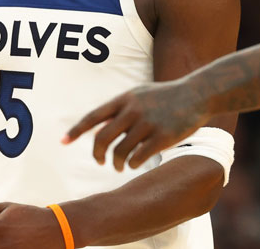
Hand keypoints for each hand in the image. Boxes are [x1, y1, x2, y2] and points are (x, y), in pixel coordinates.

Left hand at [63, 80, 208, 170]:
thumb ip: (118, 109)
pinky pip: (139, 158)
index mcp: (124, 99)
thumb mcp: (139, 94)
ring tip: (120, 166)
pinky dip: (133, 164)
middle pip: (102, 138)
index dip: (76, 130)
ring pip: (120, 152)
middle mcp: (133, 110)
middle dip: (97, 154)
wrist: (197, 94)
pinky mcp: (163, 137)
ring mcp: (148, 124)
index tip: (62, 142)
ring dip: (117, 163)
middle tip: (100, 161)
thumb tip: (97, 126)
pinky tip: (136, 164)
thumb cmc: (164, 96)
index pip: (93, 116)